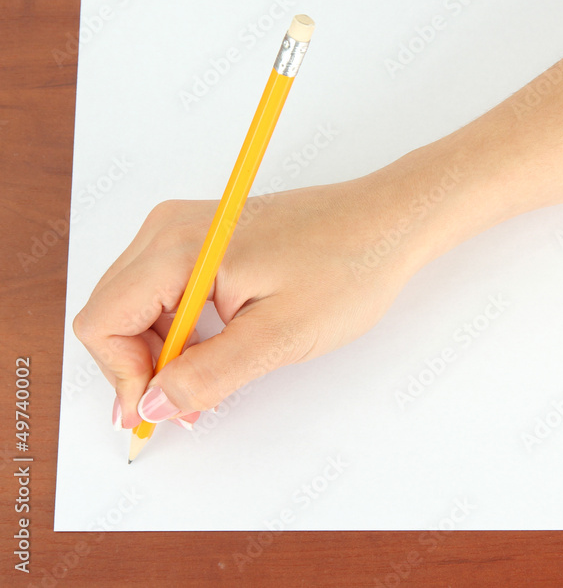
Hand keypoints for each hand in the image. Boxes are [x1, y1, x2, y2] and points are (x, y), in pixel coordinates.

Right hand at [73, 177, 425, 429]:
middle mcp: (170, 228)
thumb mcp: (280, 336)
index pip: (102, 322)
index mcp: (179, 248)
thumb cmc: (349, 268)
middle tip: (190, 406)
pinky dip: (178, 327)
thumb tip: (152, 404)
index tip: (163, 412)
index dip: (123, 377)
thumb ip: (209, 375)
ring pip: (135, 304)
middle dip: (140, 367)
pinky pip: (163, 289)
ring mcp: (186, 227)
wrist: (389, 222)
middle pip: (111, 312)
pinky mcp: (205, 235)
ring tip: (212, 379)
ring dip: (161, 350)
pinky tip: (216, 347)